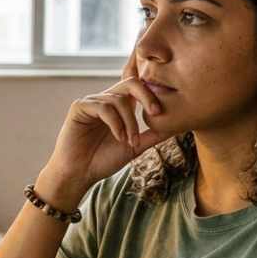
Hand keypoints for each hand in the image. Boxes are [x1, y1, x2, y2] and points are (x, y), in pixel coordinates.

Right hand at [41, 51, 168, 201]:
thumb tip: (177, 126)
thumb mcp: (135, 147)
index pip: (139, 88)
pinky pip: (103, 107)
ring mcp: (92, 101)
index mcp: (119, 107)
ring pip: (119, 100)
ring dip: (130, 122)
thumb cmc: (103, 161)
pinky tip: (119, 137)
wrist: (80, 174)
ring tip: (130, 141)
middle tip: (156, 113)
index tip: (162, 112)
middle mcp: (106, 100)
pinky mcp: (80, 107)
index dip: (152, 93)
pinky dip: (116, 123)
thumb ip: (152, 135)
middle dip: (147, 96)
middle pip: (131, 83)